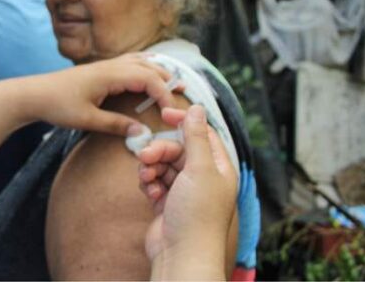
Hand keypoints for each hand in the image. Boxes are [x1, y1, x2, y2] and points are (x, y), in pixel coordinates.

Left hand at [26, 54, 178, 134]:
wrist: (33, 94)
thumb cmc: (57, 106)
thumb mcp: (87, 120)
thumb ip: (116, 125)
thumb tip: (142, 133)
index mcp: (109, 75)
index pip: (147, 79)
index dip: (164, 95)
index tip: (172, 113)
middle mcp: (110, 66)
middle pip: (148, 67)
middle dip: (168, 81)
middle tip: (185, 96)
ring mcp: (105, 65)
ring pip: (140, 62)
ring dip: (158, 72)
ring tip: (175, 84)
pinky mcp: (100, 69)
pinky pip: (129, 62)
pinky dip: (145, 66)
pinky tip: (149, 71)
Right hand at [136, 106, 236, 279]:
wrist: (182, 254)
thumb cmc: (197, 214)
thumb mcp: (199, 168)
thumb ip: (196, 137)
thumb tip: (197, 108)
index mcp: (219, 168)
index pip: (202, 134)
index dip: (184, 122)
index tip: (163, 115)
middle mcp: (204, 178)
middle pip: (177, 149)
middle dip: (159, 151)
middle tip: (145, 156)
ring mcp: (185, 191)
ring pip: (163, 165)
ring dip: (151, 169)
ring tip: (146, 179)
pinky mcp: (167, 203)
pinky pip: (155, 182)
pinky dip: (149, 185)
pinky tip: (150, 194)